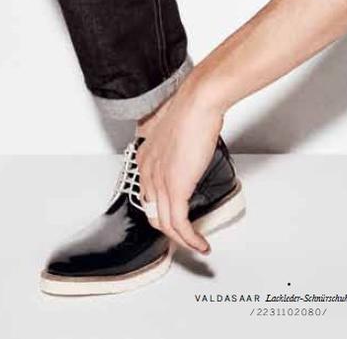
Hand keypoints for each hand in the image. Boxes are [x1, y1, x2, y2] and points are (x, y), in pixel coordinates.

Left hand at [135, 80, 224, 254]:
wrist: (198, 102)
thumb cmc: (191, 108)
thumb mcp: (173, 127)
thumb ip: (172, 140)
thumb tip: (182, 144)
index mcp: (145, 158)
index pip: (148, 196)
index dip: (161, 212)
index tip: (175, 219)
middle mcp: (147, 172)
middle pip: (154, 214)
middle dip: (170, 231)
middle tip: (186, 237)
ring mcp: (160, 182)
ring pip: (166, 224)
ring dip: (183, 240)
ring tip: (196, 245)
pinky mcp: (176, 189)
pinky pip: (180, 224)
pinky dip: (191, 239)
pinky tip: (201, 244)